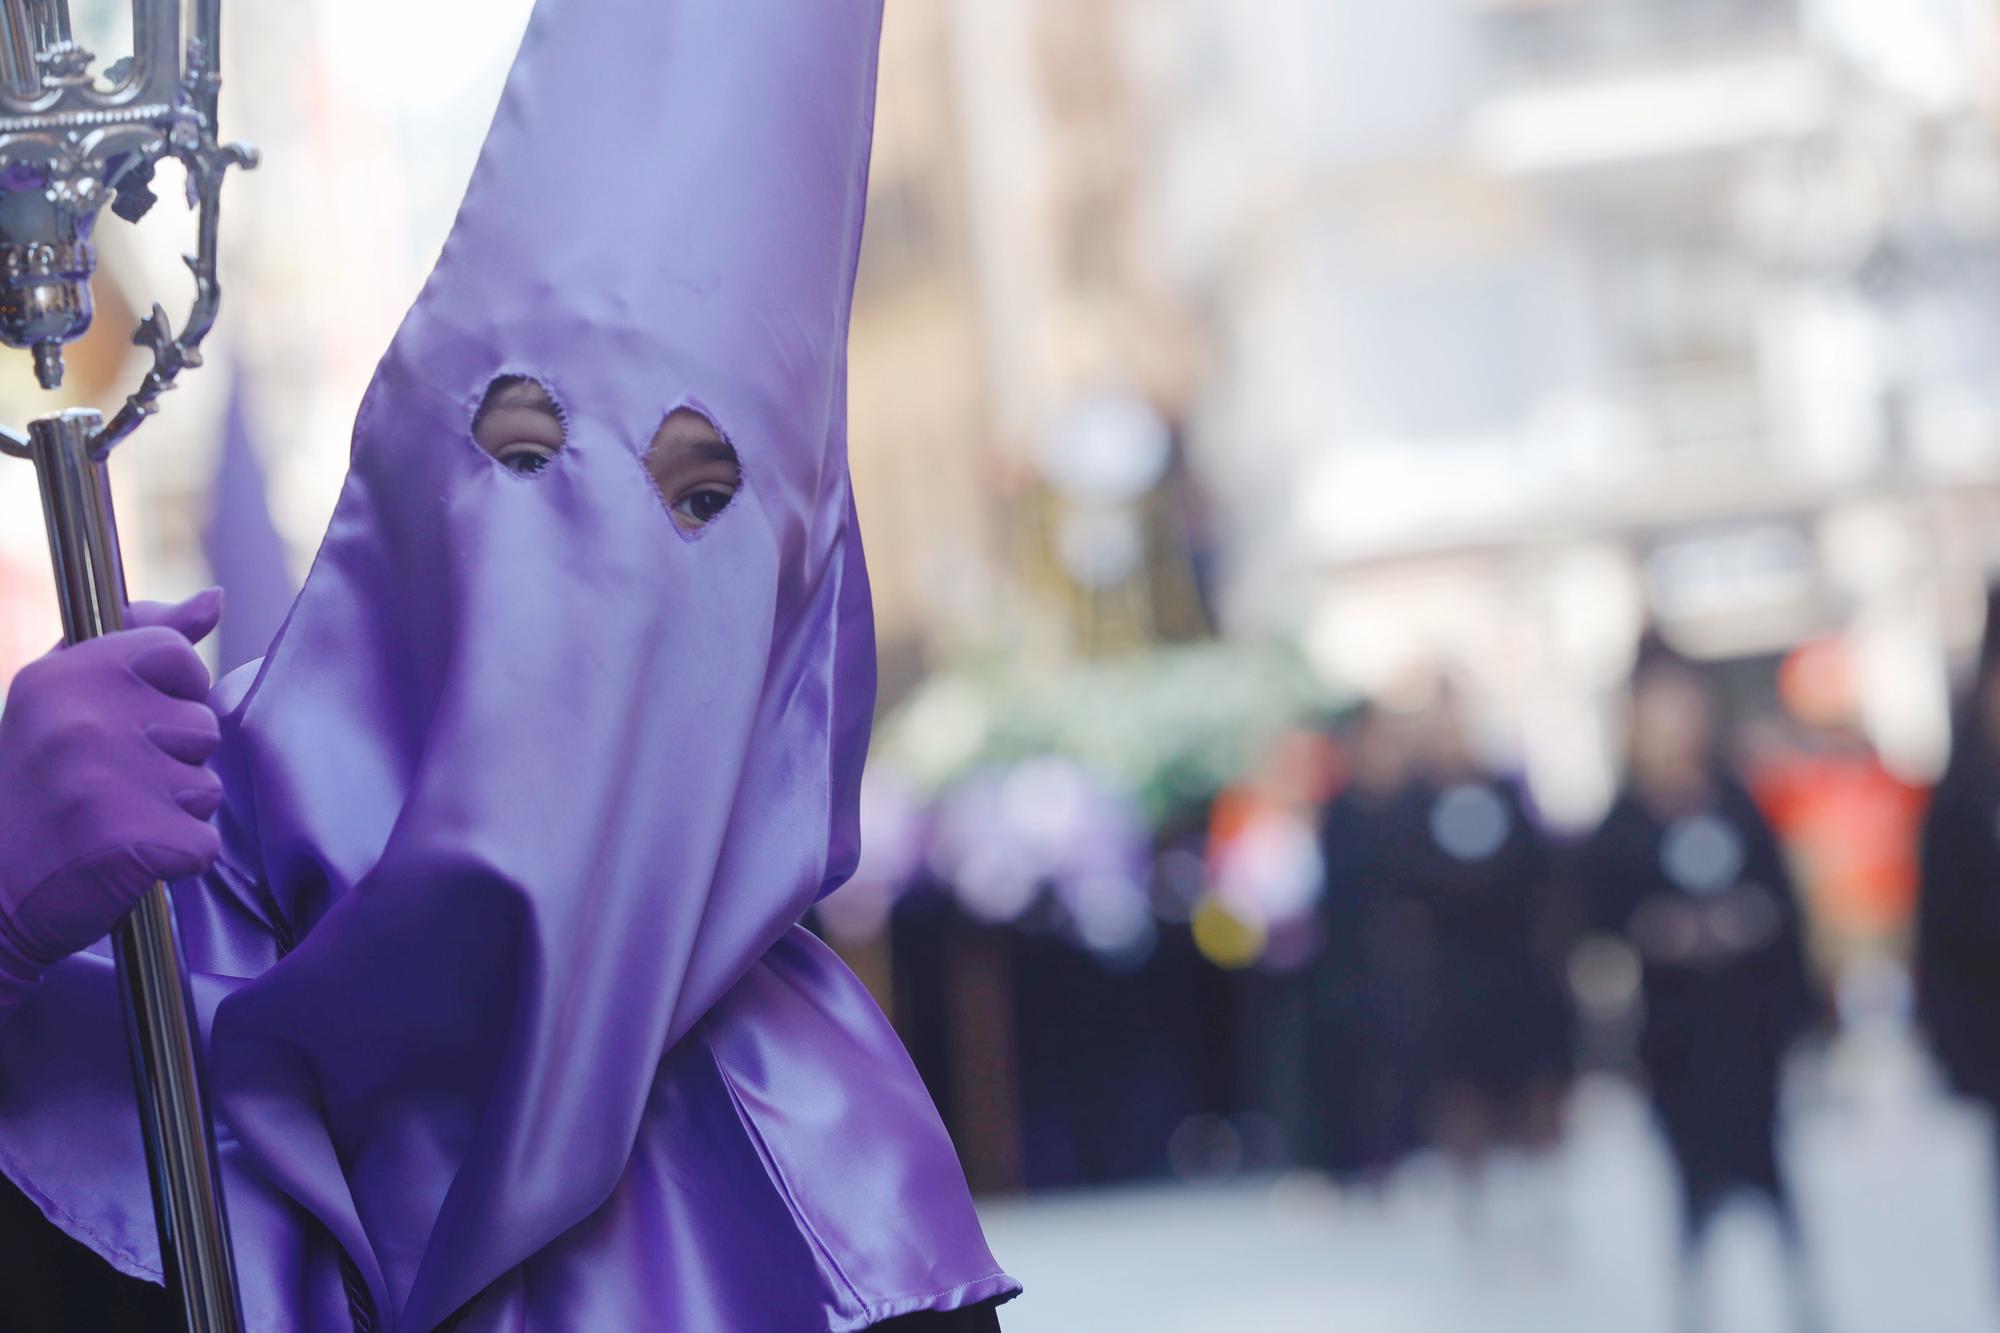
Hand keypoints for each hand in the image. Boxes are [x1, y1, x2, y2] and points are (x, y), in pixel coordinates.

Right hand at [0, 590, 224, 1004]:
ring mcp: (109, 781)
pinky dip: (175, 859)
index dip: (171, 690)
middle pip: (203, 725)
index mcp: (66, 675)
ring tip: (112, 821)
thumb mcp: (64, 697)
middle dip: (173, 759)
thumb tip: (212, 599)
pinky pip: (203, 843)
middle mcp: (85, 721)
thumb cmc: (33, 790)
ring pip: (207, 788)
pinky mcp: (136, 842)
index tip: (132, 720)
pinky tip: (122, 860)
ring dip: (174, 811)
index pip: (176, 653)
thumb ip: (141, 641)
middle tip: (107, 785)